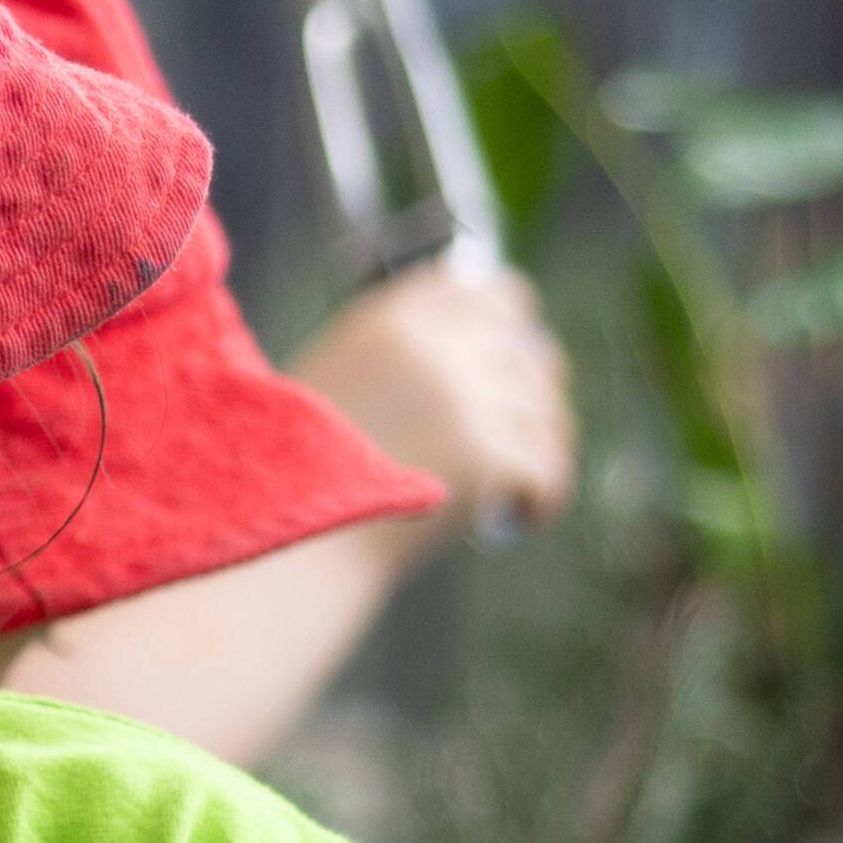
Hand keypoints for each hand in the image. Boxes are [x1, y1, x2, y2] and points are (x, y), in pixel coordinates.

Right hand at [298, 258, 575, 522]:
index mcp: (390, 321)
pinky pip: (549, 466)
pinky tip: (526, 514)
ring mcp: (462, 397)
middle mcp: (431, 347)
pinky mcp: (486, 451)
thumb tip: (488, 348)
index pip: (488, 292)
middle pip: (530, 353)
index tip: (518, 346)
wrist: (293, 549)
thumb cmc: (304, 480)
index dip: (513, 317)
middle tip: (524, 435)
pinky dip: (545, 496)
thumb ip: (404, 355)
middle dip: (537, 393)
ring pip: (546, 413)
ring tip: (521, 485)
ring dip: (541, 449)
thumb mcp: (338, 382)